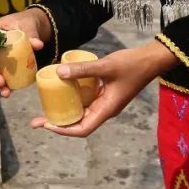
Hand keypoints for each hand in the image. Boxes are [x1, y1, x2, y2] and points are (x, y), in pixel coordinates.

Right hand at [0, 8, 48, 97]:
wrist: (33, 29)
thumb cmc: (26, 23)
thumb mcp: (28, 26)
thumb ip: (31, 35)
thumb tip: (38, 45)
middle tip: (0, 81)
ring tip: (5, 92)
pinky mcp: (5, 68)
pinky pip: (2, 78)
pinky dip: (4, 86)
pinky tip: (8, 93)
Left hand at [31, 41, 177, 137]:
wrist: (150, 59)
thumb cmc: (131, 64)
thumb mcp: (105, 66)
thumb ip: (82, 70)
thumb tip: (57, 72)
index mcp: (106, 109)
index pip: (83, 129)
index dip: (63, 130)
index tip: (47, 125)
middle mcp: (105, 109)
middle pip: (79, 122)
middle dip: (59, 122)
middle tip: (38, 119)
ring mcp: (106, 101)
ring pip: (82, 111)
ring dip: (65, 110)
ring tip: (46, 105)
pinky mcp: (106, 92)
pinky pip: (86, 99)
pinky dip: (74, 97)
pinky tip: (63, 88)